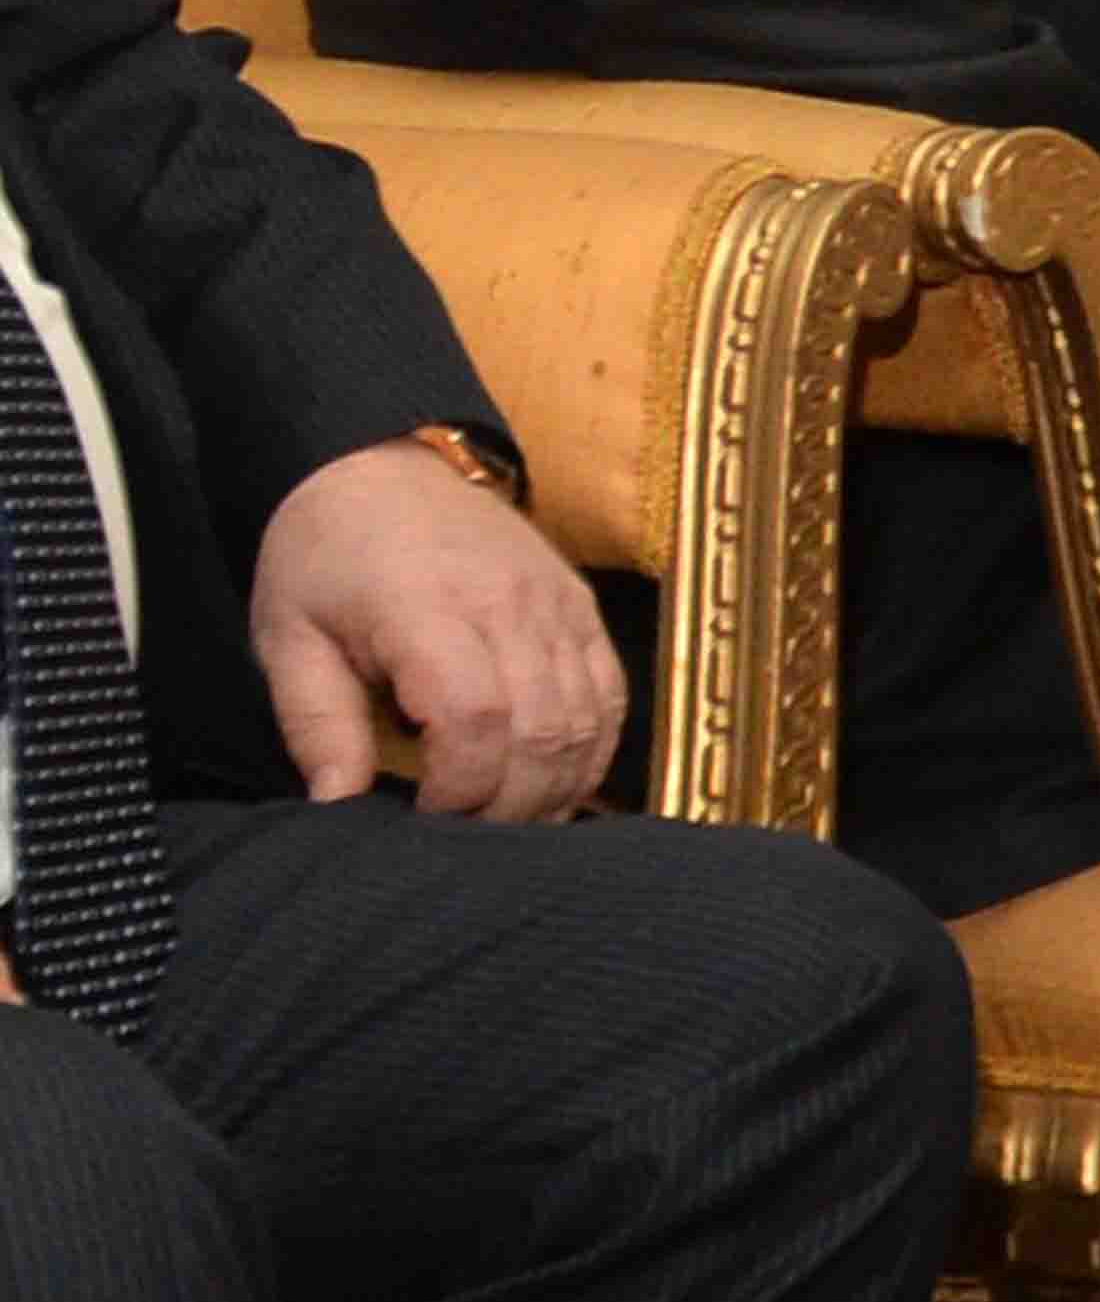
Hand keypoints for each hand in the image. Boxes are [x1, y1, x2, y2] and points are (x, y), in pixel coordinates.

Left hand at [252, 439, 623, 821]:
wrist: (383, 466)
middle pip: (543, 730)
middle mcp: (509, 605)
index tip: (421, 818)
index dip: (460, 787)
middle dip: (507, 804)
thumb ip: (315, 726)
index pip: (477, 717)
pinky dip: (590, 752)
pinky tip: (552, 783)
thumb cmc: (324, 557)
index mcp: (427, 608)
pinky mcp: (582, 609)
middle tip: (460, 835)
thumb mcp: (287, 637)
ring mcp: (558, 605)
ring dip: (553, 788)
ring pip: (587, 721)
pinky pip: (611, 696)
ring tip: (503, 820)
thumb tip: (337, 809)